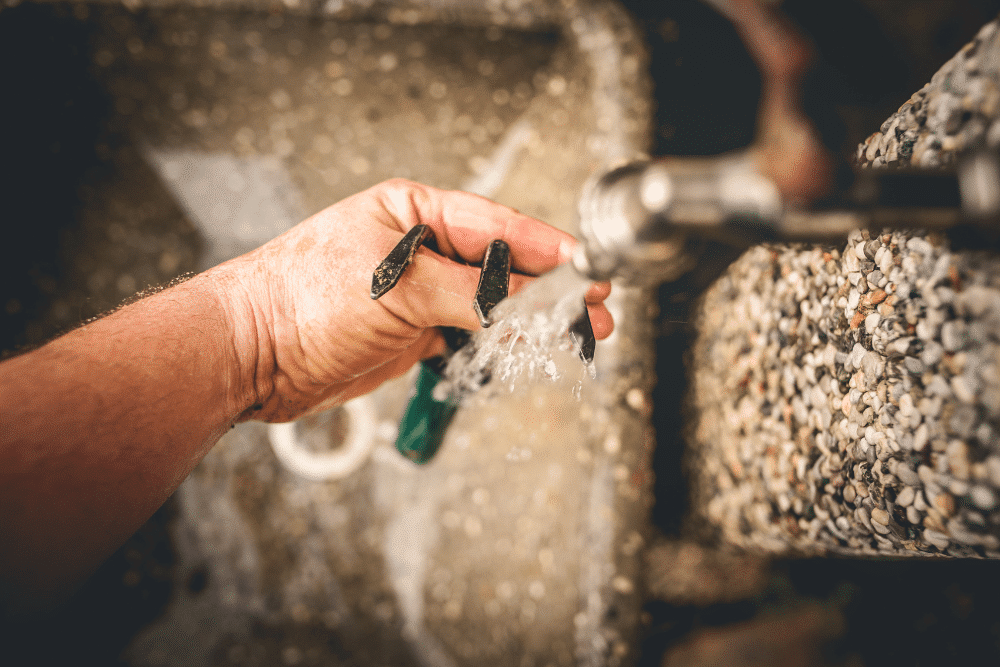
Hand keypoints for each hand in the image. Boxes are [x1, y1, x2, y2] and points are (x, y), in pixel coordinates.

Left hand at [220, 179, 612, 420]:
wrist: (250, 355)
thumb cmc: (301, 299)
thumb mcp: (396, 286)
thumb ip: (468, 294)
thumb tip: (523, 302)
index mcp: (413, 211)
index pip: (496, 225)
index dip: (545, 248)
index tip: (586, 266)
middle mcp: (421, 247)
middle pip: (501, 265)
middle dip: (549, 288)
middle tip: (593, 310)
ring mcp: (418, 292)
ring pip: (490, 303)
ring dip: (530, 320)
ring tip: (574, 335)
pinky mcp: (412, 331)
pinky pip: (469, 333)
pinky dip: (499, 343)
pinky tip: (526, 349)